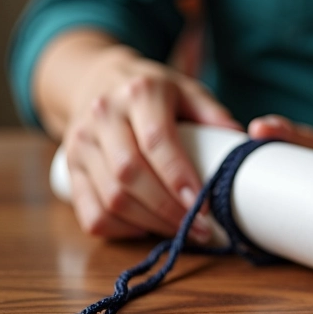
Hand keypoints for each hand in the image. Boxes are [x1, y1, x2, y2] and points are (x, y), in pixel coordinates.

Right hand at [63, 45, 241, 239]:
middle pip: (130, 174)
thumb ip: (214, 115)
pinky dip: (120, 230)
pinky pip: (90, 213)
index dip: (179, 178)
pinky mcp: (69, 168)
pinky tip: (146, 228)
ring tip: (181, 232)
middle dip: (168, 209)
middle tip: (199, 228)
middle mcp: (104, 116)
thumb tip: (243, 144)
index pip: (157, 142)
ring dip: (149, 223)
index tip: (203, 206)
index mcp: (140, 93)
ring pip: (110, 198)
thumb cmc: (155, 92)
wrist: (98, 81)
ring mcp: (80, 143)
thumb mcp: (187, 91)